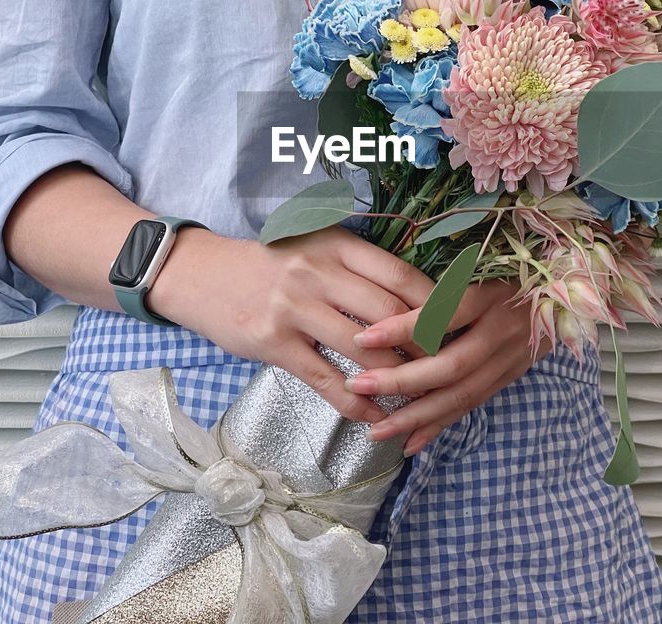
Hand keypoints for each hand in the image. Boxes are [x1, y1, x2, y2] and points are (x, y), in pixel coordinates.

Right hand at [150, 226, 435, 423]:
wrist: (201, 274)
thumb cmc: (271, 264)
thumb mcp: (317, 249)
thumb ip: (360, 269)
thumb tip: (420, 301)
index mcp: (337, 244)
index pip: (401, 275)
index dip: (436, 304)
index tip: (461, 327)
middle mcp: (319, 272)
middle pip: (390, 312)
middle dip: (426, 344)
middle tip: (450, 366)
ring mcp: (296, 308)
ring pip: (364, 349)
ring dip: (398, 377)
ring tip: (420, 395)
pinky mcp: (275, 343)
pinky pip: (326, 379)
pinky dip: (357, 402)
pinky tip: (376, 416)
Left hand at [345, 280, 548, 455]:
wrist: (563, 295)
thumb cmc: (507, 276)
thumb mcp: (482, 269)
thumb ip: (445, 289)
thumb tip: (387, 302)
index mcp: (491, 296)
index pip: (445, 313)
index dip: (405, 327)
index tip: (364, 337)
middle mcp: (502, 332)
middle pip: (451, 364)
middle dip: (402, 381)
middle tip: (359, 386)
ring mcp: (509, 360)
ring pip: (461, 395)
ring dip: (417, 416)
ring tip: (377, 429)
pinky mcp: (509, 379)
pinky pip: (470, 407)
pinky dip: (440, 427)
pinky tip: (410, 443)